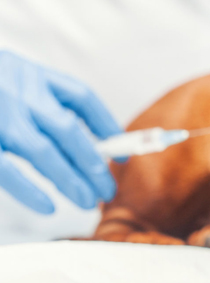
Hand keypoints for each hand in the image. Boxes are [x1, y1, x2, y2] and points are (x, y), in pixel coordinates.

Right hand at [0, 51, 121, 212]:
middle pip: (68, 131)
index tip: (123, 150)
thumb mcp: (23, 77)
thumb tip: (104, 137)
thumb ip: (54, 101)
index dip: (106, 124)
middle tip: (107, 190)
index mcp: (37, 76)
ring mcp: (2, 117)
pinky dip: (28, 189)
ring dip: (69, 179)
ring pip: (42, 152)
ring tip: (87, 202)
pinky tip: (48, 206)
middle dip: (92, 163)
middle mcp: (22, 93)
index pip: (82, 97)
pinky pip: (6, 169)